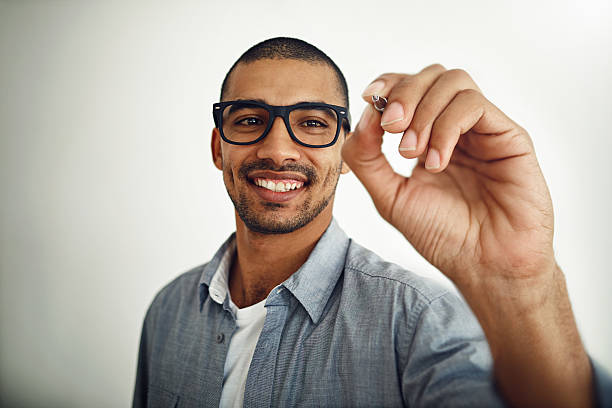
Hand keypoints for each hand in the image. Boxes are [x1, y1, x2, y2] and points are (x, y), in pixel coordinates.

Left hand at [342, 64, 592, 406]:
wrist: (485, 267)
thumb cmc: (443, 235)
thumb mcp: (390, 197)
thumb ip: (367, 158)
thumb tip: (361, 116)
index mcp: (429, 138)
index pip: (408, 89)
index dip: (387, 85)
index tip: (369, 101)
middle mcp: (456, 128)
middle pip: (430, 75)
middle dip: (403, 94)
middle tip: (389, 128)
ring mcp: (483, 130)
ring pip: (453, 82)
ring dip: (424, 110)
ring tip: (412, 152)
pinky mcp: (508, 135)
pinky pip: (473, 105)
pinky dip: (445, 127)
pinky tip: (436, 162)